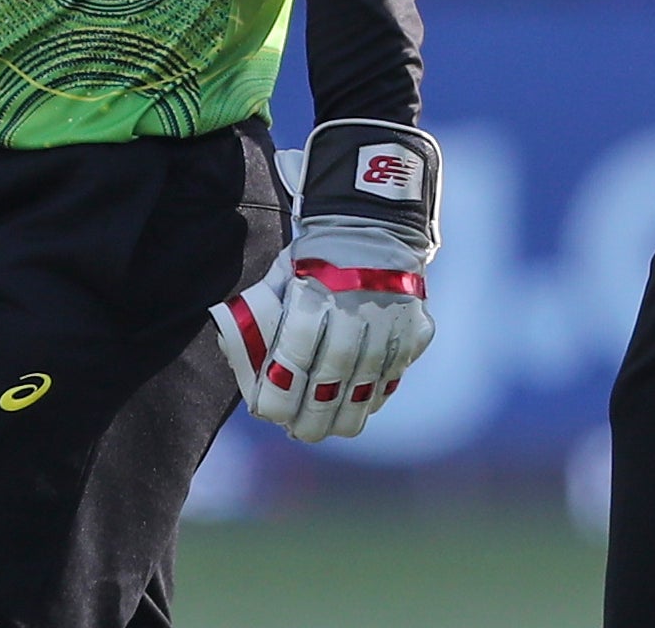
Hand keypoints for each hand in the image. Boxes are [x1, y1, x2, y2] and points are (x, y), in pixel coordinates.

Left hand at [212, 119, 440, 441]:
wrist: (375, 222)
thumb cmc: (317, 254)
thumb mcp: (283, 273)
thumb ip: (264, 314)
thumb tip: (239, 360)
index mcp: (315, 294)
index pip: (294, 357)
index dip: (281, 392)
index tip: (269, 413)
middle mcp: (355, 310)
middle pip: (332, 378)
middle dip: (314, 414)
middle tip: (301, 433)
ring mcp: (390, 320)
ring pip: (368, 382)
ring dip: (349, 412)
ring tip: (333, 430)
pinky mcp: (415, 325)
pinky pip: (397, 370)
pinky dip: (380, 391)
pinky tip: (365, 404)